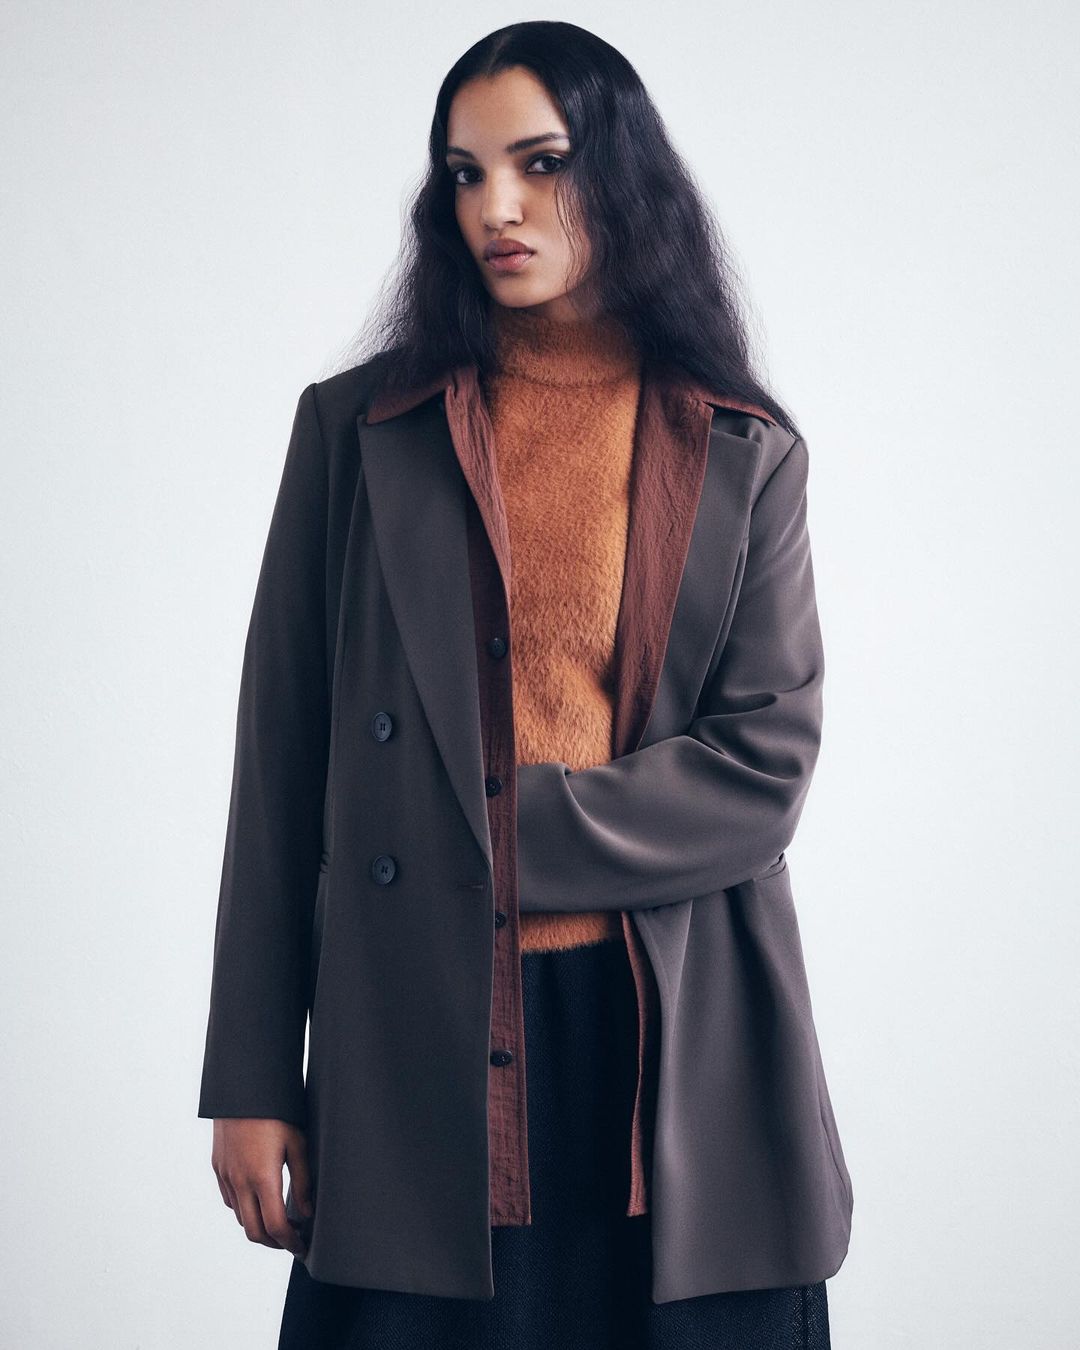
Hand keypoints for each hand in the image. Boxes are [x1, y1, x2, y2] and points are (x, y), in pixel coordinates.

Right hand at [210, 1118, 313, 1256]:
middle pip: (254, 1232)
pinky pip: (230, 1200)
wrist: (242, 1088)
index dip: (290, 1243)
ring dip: (259, 1228)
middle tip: (293, 1242)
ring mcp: (226, 1176)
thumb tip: (306, 1213)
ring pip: (241, 1218)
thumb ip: (302, 1182)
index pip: (275, 1227)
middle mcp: (239, 1182)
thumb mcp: (297, 1143)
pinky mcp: (218, 1167)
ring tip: (280, 1223)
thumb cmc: (275, 1112)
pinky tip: (260, 1202)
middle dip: (275, 1243)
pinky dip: (245, 1211)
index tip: (303, 1248)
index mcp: (262, 1178)